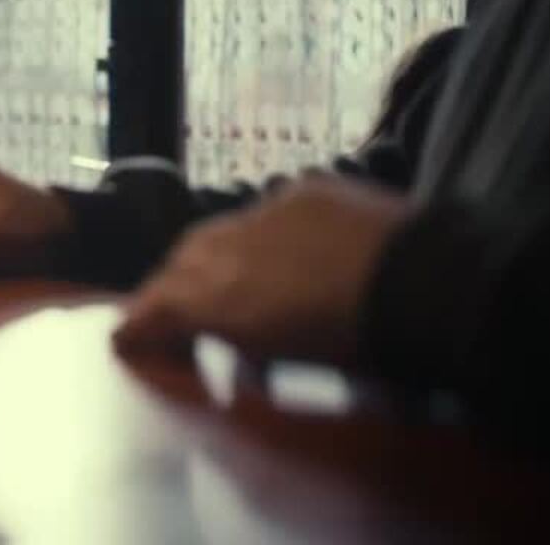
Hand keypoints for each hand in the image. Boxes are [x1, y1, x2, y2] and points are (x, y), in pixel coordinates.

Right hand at [113, 174, 411, 363]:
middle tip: (172, 309)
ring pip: (218, 232)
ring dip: (214, 257)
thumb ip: (244, 343)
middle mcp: (225, 246)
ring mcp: (265, 211)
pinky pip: (270, 213)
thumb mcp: (288, 358)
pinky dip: (268, 236)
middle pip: (179, 262)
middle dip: (169, 286)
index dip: (137, 323)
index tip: (124, 337)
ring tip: (226, 279)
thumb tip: (233, 341)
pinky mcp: (306, 190)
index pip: (156, 306)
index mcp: (215, 296)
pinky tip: (288, 251)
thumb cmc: (359, 345)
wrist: (426, 282)